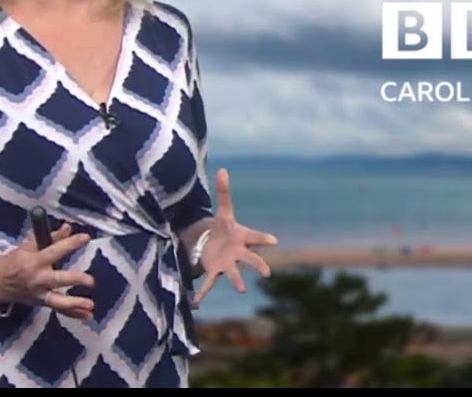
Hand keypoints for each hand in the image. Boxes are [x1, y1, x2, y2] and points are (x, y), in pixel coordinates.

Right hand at [0, 223, 95, 319]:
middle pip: (58, 280)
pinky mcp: (41, 303)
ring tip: (90, 305)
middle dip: (74, 280)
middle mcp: (38, 279)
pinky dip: (73, 314)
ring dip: (75, 304)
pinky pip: (59, 310)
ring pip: (58, 301)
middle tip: (91, 281)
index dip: (70, 243)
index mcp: (35, 261)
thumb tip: (68, 227)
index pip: (55, 251)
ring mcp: (39, 293)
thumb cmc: (15, 261)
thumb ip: (50, 238)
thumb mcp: (29, 246)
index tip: (86, 237)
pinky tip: (88, 316)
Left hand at [192, 168, 277, 306]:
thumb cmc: (224, 228)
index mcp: (243, 237)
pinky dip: (203, 292)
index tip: (274, 242)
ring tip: (242, 289)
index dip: (264, 239)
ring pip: (234, 273)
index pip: (256, 237)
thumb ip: (224, 192)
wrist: (215, 244)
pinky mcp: (215, 271)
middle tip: (267, 272)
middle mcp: (238, 253)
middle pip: (251, 259)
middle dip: (258, 264)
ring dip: (237, 280)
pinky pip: (210, 283)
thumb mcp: (224, 210)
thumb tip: (222, 169)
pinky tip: (196, 302)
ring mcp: (228, 264)